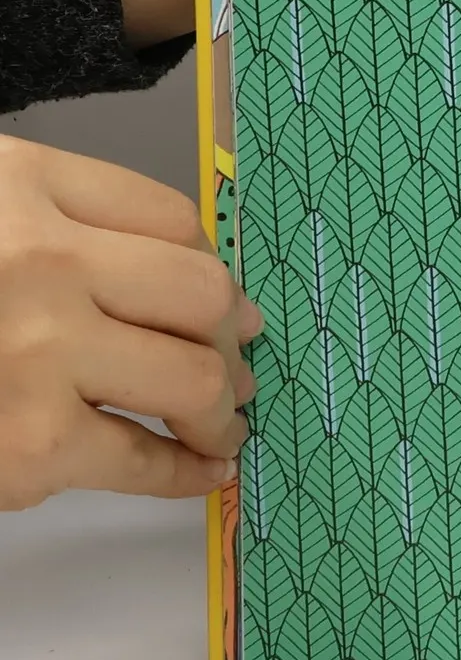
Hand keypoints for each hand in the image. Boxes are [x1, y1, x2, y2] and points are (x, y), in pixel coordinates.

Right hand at [0, 136, 258, 509]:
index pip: (170, 219)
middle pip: (202, 294)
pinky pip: (144, 459)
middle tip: (239, 362)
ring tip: (225, 422)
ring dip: (224, 406)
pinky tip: (206, 472)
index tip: (222, 298)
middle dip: (231, 335)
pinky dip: (189, 472)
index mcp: (21, 186)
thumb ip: (45, 220)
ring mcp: (39, 355)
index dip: (209, 266)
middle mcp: (44, 261)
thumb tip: (159, 280)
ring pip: (194, 377)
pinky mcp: (30, 446)